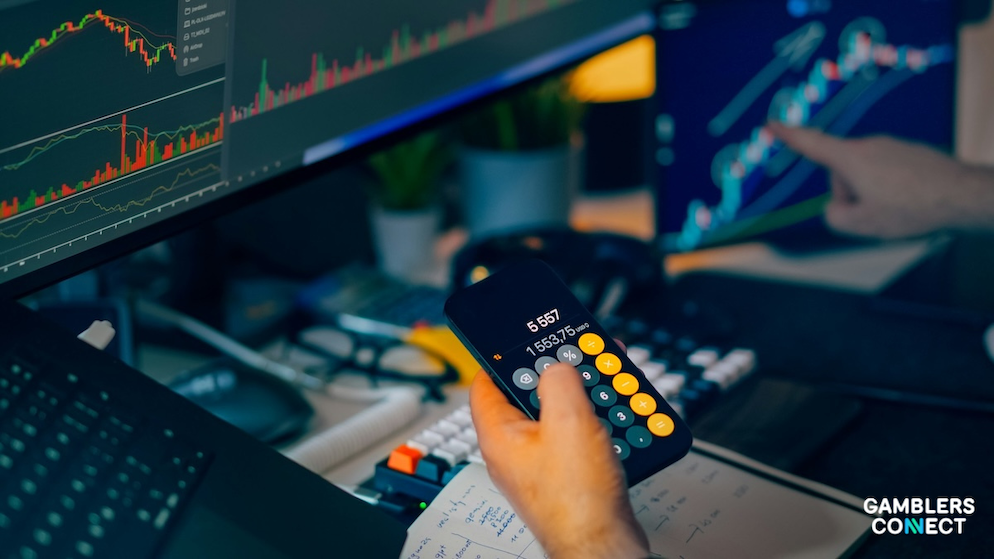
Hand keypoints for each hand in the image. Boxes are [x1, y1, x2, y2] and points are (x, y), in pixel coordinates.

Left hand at [470, 364, 649, 558]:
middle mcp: (514, 451)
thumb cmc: (577, 500)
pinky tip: (614, 419)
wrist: (604, 545)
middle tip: (575, 358)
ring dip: (581, 397)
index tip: (522, 341)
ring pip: (556, 416)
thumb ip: (558, 381)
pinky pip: (575, 437)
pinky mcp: (565, 476)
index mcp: (499, 435)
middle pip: (527, 395)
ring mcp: (540, 464)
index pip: (485, 382)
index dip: (503, 357)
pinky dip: (593, 423)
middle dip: (555, 374)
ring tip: (602, 384)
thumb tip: (556, 366)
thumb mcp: (569, 421)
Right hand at [769, 122, 993, 238]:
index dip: (788, 135)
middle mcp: (870, 145)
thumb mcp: (861, 224)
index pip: (811, 144)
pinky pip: (888, 173)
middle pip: (842, 173)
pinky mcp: (910, 152)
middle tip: (873, 213)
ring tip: (899, 209)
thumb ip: (834, 216)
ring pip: (866, 175)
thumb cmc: (912, 208)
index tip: (772, 123)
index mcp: (851, 159)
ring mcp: (892, 146)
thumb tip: (836, 207)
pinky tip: (911, 202)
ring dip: (873, 194)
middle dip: (850, 194)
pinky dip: (893, 189)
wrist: (962, 195)